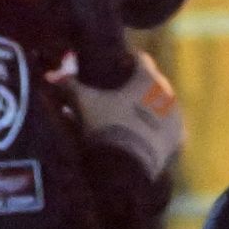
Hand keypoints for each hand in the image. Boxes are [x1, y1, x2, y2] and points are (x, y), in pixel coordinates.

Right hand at [58, 51, 183, 184]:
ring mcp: (176, 119)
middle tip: (115, 92)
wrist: (126, 169)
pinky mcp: (177, 141)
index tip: (111, 65)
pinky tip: (137, 133)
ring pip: (160, 105)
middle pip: (151, 82)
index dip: (124, 59)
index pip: (140, 58)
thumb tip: (51, 75)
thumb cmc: (106, 126)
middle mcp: (168, 94)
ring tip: (125, 115)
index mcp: (149, 79)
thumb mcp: (84, 103)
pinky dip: (152, 127)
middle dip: (134, 84)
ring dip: (145, 106)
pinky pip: (164, 127)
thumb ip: (70, 85)